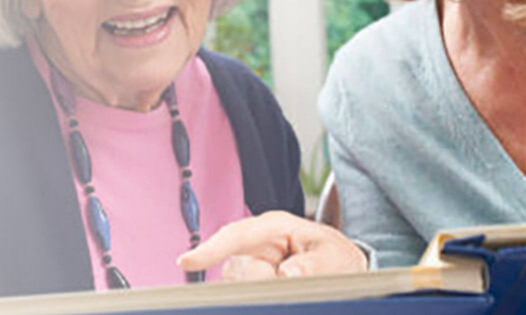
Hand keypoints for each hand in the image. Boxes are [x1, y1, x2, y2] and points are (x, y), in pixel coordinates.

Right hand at [177, 211, 367, 280]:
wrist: (338, 268)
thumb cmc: (334, 257)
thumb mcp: (335, 258)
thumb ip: (315, 265)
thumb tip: (288, 272)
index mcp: (275, 227)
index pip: (236, 235)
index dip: (211, 249)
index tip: (187, 261)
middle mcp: (255, 243)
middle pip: (237, 270)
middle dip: (261, 284)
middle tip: (291, 283)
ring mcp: (248, 264)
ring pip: (236, 287)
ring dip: (260, 293)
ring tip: (291, 286)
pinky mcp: (245, 283)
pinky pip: (240, 295)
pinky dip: (257, 298)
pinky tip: (275, 294)